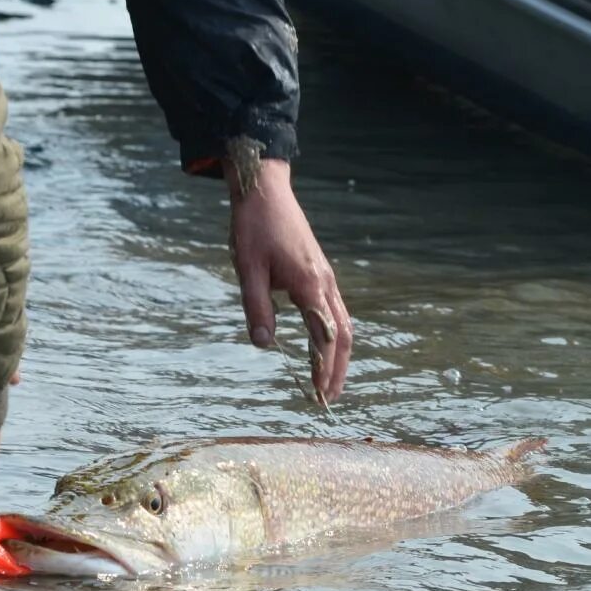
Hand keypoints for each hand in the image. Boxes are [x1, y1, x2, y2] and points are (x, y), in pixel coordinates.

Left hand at [227, 158, 353, 403]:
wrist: (265, 191)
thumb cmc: (253, 227)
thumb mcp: (247, 269)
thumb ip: (257, 308)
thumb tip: (265, 344)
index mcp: (309, 284)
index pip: (324, 338)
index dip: (324, 369)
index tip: (320, 395)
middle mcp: (324, 283)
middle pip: (343, 336)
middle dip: (339, 370)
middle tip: (329, 399)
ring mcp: (326, 277)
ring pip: (343, 324)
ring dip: (339, 356)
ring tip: (329, 381)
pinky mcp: (320, 273)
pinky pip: (335, 311)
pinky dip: (334, 336)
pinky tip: (322, 347)